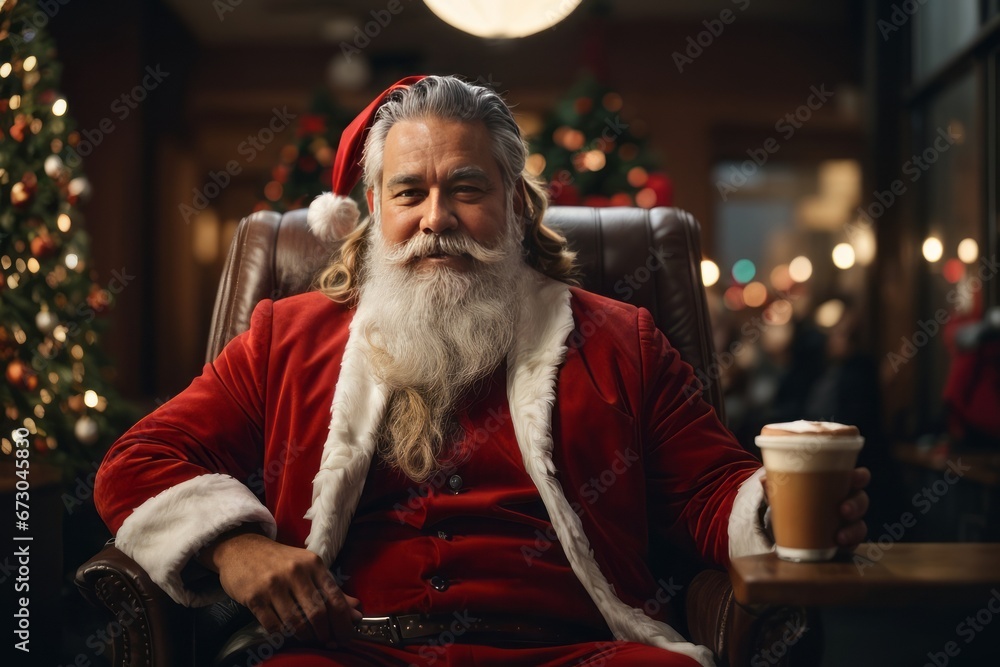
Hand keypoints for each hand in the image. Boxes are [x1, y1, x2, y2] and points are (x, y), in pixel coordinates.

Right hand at [200, 529, 361, 647]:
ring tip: (309, 638)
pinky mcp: (254, 597)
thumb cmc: (280, 560)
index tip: (346, 636)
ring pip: (296, 622)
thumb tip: (356, 613)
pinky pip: (273, 626)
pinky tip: (287, 634)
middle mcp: (295, 572)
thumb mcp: (308, 568)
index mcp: (313, 564)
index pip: (334, 597)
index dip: (343, 621)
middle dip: (325, 632)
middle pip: (317, 612)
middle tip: (328, 642)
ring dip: (306, 636)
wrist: (241, 548)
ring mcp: (273, 585)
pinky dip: (283, 635)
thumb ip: (332, 590)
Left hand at [759, 466, 870, 550]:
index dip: (860, 477)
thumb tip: (765, 480)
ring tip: (839, 536)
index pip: (858, 477)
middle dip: (856, 504)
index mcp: (837, 483)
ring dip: (854, 529)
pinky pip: (853, 543)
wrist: (787, 524)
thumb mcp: (784, 490)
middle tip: (843, 510)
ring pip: (860, 523)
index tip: (854, 478)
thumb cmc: (792, 498)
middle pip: (861, 500)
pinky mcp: (844, 539)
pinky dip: (849, 544)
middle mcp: (847, 501)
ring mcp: (847, 522)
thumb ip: (776, 484)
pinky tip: (839, 545)